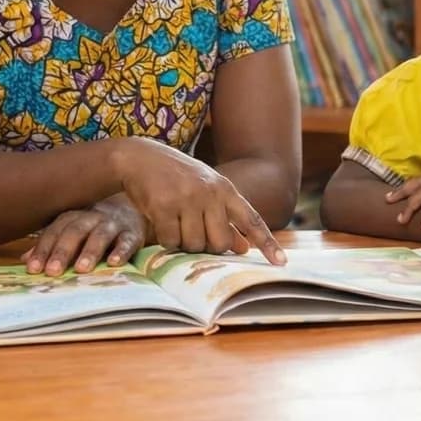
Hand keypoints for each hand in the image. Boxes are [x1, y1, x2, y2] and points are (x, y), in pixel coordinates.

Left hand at [23, 196, 148, 275]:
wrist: (134, 208)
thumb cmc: (96, 226)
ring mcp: (114, 224)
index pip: (55, 231)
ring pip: (101, 234)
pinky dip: (121, 251)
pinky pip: (128, 241)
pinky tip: (114, 263)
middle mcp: (92, 217)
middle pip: (75, 231)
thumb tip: (25, 260)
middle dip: (63, 251)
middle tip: (53, 271)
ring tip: (81, 269)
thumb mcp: (74, 231)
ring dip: (90, 251)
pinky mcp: (134, 233)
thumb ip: (52, 244)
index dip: (43, 249)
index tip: (33, 269)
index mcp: (73, 216)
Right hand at [113, 139, 285, 264]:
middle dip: (207, 247)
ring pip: (194, 245)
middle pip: (220, 243)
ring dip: (183, 243)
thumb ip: (225, 217)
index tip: (281, 263)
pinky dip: (166, 239)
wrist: (140, 157)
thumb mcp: (206, 190)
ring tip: (175, 224)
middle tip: (193, 233)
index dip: (266, 243)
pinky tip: (161, 221)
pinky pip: (170, 241)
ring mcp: (187, 199)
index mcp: (225, 189)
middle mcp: (210, 193)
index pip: (251, 219)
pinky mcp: (163, 206)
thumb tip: (244, 247)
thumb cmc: (177, 177)